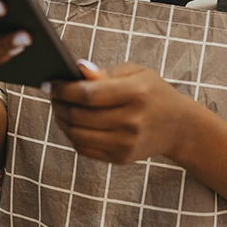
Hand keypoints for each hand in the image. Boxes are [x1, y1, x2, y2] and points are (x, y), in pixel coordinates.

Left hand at [49, 61, 187, 163]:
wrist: (177, 126)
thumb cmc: (153, 92)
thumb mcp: (135, 72)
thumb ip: (105, 72)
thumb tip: (78, 68)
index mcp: (135, 93)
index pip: (89, 94)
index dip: (64, 89)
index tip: (49, 83)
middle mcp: (130, 121)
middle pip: (79, 116)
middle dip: (58, 103)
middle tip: (51, 93)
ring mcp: (125, 143)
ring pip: (77, 134)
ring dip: (61, 119)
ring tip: (58, 106)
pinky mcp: (120, 158)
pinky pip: (84, 148)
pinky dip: (71, 134)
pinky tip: (70, 122)